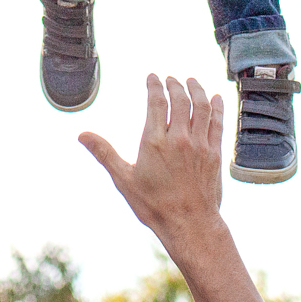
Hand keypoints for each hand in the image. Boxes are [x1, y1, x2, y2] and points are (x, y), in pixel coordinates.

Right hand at [78, 74, 222, 248]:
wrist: (189, 225)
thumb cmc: (154, 206)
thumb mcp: (124, 180)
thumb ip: (104, 153)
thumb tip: (82, 135)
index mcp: (155, 142)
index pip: (156, 102)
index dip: (154, 85)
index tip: (153, 77)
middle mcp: (179, 139)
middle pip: (180, 100)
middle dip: (175, 85)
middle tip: (171, 79)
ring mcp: (200, 146)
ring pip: (201, 107)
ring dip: (196, 90)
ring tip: (191, 82)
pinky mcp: (215, 154)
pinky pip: (218, 124)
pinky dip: (217, 108)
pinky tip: (216, 98)